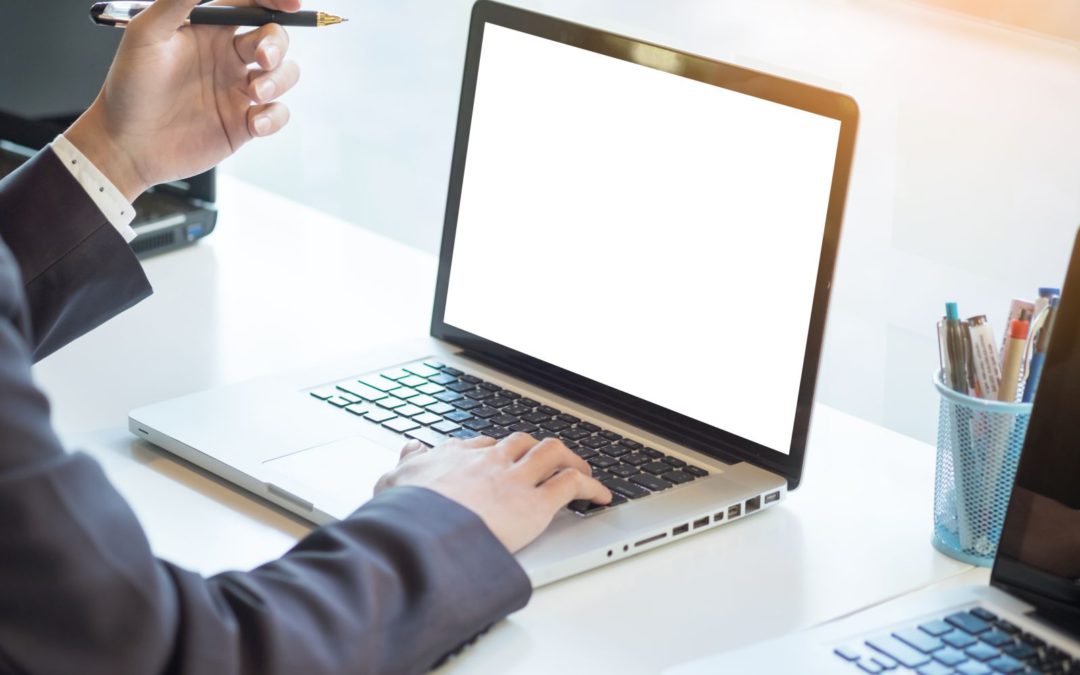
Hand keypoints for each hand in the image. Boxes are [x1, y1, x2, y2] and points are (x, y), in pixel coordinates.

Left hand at [65, 0, 301, 199]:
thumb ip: (178, 0)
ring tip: (255, 93)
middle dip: (278, 45)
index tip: (292, 3)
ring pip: (284, 74)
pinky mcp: (244, 123)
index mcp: (208, 30)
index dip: (274, 0)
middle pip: (274, 38)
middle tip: (263, 58)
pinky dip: (275, 116)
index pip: (250, 5)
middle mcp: (227, 57)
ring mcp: (238, 91)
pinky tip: (254, 123)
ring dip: (279, 79)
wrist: (126, 144)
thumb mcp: (146, 33)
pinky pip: (278, 113)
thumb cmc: (129, 87)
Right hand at [377, 433, 612, 552]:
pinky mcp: (534, 504)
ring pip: (552, 453)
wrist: (420, 533)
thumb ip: (406, 464)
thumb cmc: (406, 515)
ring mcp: (513, 479)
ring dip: (571, 460)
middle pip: (522, 442)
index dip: (500, 450)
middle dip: (538, 450)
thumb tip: (411, 449)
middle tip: (548, 462)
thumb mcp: (392, 482)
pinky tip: (600, 496)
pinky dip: (591, 487)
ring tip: (581, 471)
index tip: (506, 458)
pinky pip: (571, 484)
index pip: (485, 444)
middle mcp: (489, 461)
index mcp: (455, 456)